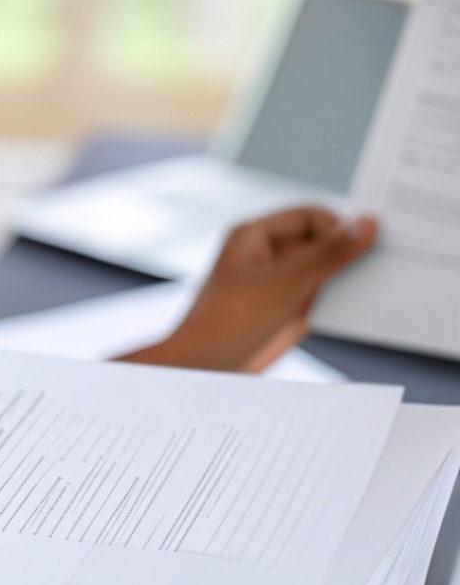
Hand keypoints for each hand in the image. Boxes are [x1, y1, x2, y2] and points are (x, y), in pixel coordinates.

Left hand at [123, 206, 377, 372]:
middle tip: (381, 264)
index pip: (310, 215)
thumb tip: (366, 222)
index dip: (339, 227)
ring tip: (370, 288)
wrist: (204, 369)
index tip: (368, 245)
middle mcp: (265, 253)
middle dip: (346, 252)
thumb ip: (329, 254)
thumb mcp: (286, 284)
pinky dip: (338, 298)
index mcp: (255, 235)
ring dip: (345, 277)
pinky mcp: (284, 307)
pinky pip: (319, 294)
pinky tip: (357, 309)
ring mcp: (275, 281)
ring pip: (322, 269)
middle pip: (319, 241)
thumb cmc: (230, 320)